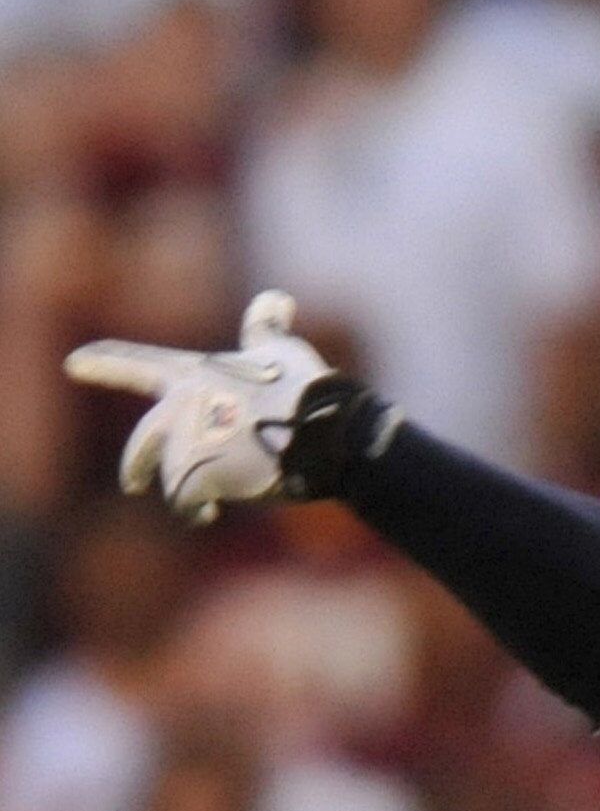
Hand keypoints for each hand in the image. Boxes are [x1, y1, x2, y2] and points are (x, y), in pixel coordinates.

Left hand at [76, 290, 368, 525]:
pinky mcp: (190, 473)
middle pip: (145, 443)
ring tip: (218, 498)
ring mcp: (182, 441)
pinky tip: (210, 510)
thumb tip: (275, 299)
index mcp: (192, 374)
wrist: (315, 428)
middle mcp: (177, 406)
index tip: (73, 361)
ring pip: (174, 477)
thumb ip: (266, 330)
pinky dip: (196, 509)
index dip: (106, 362)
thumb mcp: (282, 351)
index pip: (140, 363)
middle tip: (132, 484)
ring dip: (194, 488)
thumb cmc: (302, 389)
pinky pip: (184, 501)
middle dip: (136, 466)